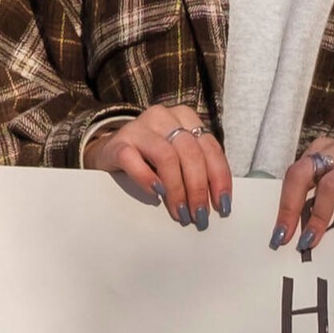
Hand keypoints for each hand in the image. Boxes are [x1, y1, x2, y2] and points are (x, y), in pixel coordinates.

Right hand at [86, 103, 232, 225]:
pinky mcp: (118, 143)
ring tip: (180, 212)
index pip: (210, 148)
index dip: (219, 178)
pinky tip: (155, 195)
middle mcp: (164, 117)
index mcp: (185, 117)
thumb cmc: (151, 156)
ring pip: (166, 156)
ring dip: (177, 189)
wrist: (111, 150)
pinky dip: (147, 179)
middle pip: (190, 153)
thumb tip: (216, 202)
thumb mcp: (179, 156)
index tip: (222, 205)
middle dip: (198, 188)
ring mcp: (139, 127)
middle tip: (198, 215)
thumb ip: (197, 168)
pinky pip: (133, 159)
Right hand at [267, 137, 333, 256]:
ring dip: (285, 203)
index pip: (332, 186)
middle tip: (282, 237)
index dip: (318, 214)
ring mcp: (326, 148)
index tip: (310, 241)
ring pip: (295, 171)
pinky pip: (295, 173)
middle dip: (289, 206)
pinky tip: (286, 218)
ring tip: (279, 233)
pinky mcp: (315, 151)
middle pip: (303, 172)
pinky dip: (288, 196)